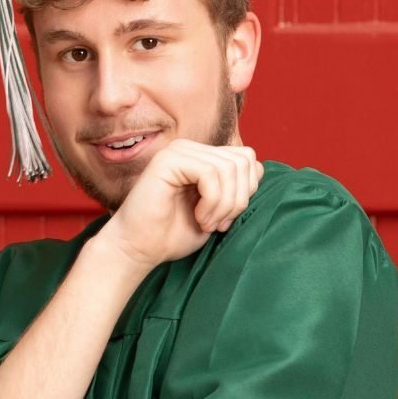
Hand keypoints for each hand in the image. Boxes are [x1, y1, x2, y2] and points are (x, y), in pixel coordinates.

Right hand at [97, 139, 263, 269]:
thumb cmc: (173, 235)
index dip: (246, 192)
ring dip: (225, 204)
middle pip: (243, 161)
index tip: (226, 220)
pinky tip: (200, 218)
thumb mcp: (217, 212)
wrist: (138, 249)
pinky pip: (211, 173)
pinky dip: (213, 202)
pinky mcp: (168, 160)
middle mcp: (191, 149)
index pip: (247, 159)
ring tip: (207, 223)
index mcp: (202, 158)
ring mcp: (179, 151)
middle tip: (219, 224)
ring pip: (229, 168)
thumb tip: (259, 168)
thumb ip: (236, 190)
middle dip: (238, 199)